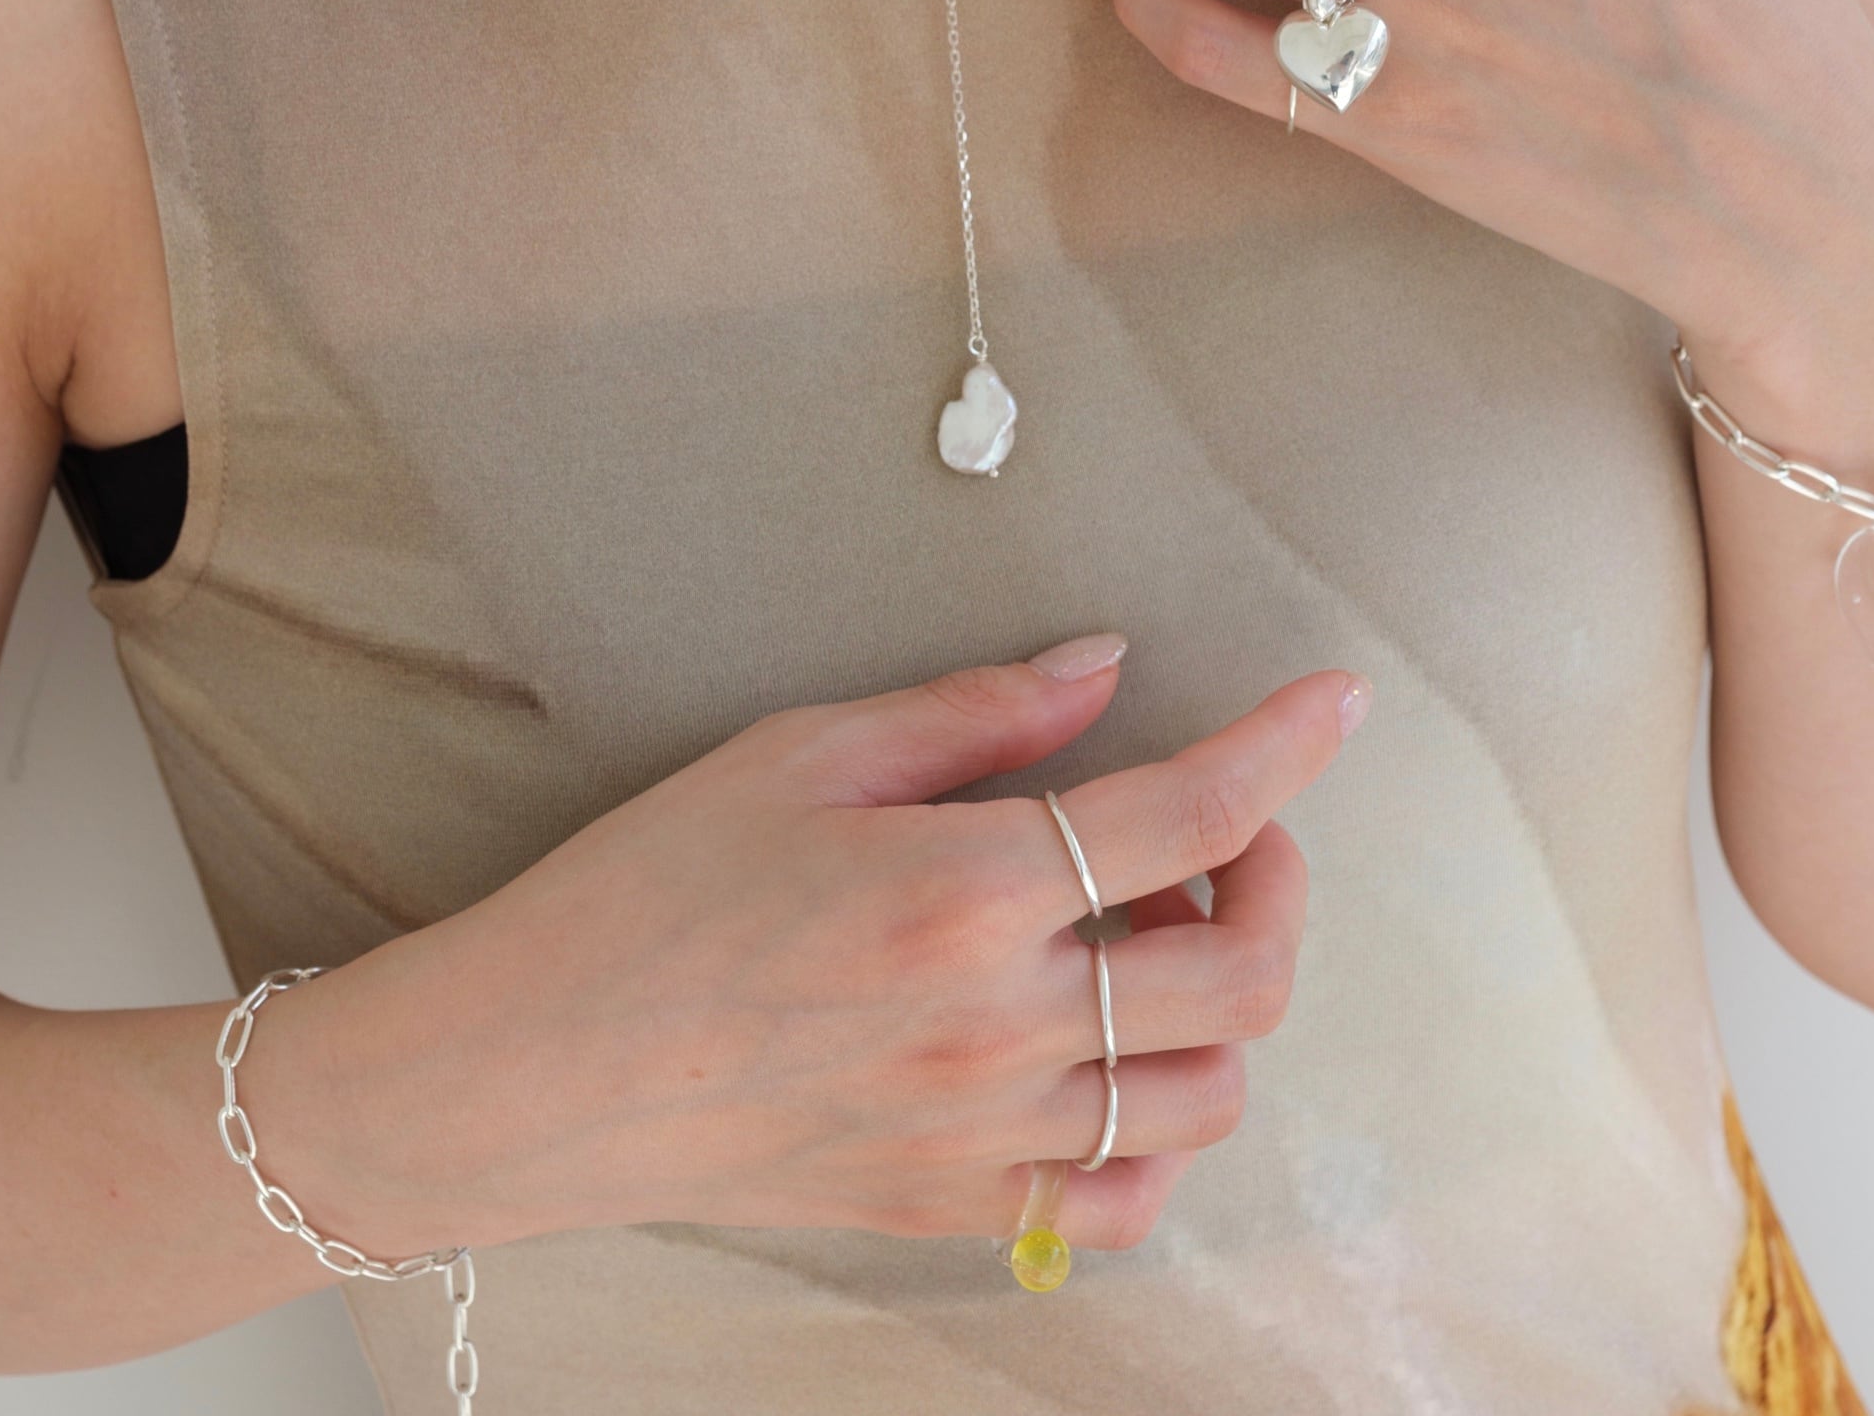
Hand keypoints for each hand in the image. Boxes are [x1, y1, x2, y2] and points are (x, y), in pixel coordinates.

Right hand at [246, 639, 1365, 1254]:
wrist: (537, 1070)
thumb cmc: (649, 889)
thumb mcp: (801, 751)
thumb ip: (976, 713)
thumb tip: (1105, 667)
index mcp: (960, 888)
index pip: (1187, 813)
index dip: (1286, 750)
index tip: (1336, 703)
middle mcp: (997, 1024)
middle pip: (1241, 970)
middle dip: (1275, 879)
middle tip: (1226, 829)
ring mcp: (984, 1133)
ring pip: (1209, 1093)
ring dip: (1225, 1001)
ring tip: (1158, 933)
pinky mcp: (953, 1205)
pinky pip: (1127, 1200)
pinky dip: (1159, 1133)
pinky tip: (1112, 1056)